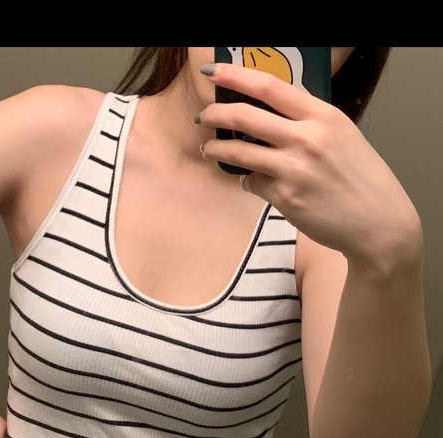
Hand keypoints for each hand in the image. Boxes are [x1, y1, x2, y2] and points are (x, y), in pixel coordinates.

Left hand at [197, 63, 422, 268]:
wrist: (378, 223)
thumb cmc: (362, 179)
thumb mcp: (341, 137)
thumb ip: (308, 123)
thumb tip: (270, 116)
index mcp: (323, 116)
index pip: (270, 86)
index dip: (235, 76)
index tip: (213, 72)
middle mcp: (307, 138)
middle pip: (244, 116)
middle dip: (214, 114)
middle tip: (202, 116)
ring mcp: (293, 168)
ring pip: (238, 151)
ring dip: (216, 149)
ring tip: (208, 149)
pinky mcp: (284, 196)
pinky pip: (252, 182)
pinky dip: (247, 181)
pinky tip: (253, 183)